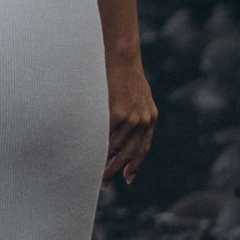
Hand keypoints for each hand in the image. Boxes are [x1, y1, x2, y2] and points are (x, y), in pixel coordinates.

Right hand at [104, 55, 156, 186]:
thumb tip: (125, 125)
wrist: (122, 56)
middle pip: (130, 154)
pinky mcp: (119, 113)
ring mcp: (132, 118)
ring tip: (93, 171)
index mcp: (150, 117)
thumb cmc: (126, 73)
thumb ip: (137, 111)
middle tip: (104, 183)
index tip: (128, 179)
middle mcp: (144, 121)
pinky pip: (108, 136)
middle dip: (116, 170)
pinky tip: (89, 154)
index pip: (143, 148)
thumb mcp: (139, 94)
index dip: (135, 164)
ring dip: (105, 162)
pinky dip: (99, 147)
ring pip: (116, 148)